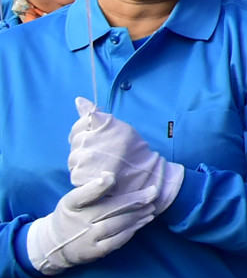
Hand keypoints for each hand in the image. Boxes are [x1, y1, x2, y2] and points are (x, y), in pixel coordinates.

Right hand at [24, 170, 161, 274]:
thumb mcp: (73, 200)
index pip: (81, 195)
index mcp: (70, 204)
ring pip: (114, 225)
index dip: (96, 187)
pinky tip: (142, 222)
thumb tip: (114, 176)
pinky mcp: (92, 252)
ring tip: (151, 208)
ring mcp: (85, 238)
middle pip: (107, 209)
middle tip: (153, 192)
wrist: (54, 245)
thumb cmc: (72, 215)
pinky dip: (130, 231)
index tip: (111, 177)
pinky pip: (115, 241)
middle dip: (133, 200)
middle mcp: (77, 221)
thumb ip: (91, 190)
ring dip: (136, 216)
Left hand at [68, 99, 182, 213]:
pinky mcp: (79, 178)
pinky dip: (83, 173)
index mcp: (98, 128)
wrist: (142, 175)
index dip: (86, 130)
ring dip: (83, 160)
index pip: (79, 125)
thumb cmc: (133, 149)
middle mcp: (88, 143)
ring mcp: (82, 161)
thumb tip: (77, 99)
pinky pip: (75, 172)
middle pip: (75, 142)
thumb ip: (94, 113)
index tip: (97, 136)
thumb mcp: (117, 126)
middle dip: (85, 145)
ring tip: (100, 163)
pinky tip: (97, 173)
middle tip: (102, 152)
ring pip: (73, 158)